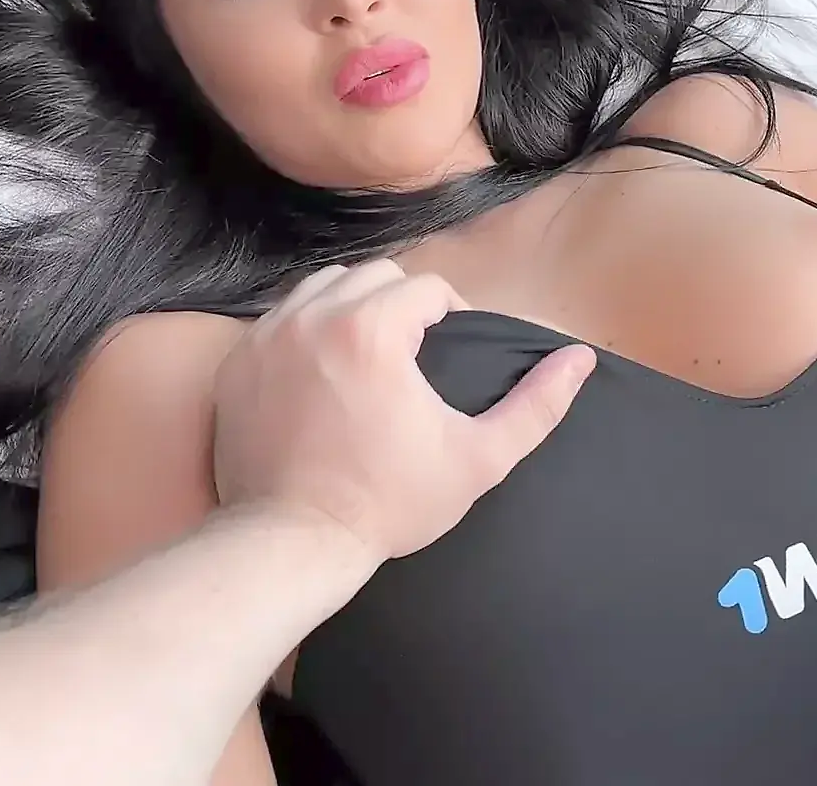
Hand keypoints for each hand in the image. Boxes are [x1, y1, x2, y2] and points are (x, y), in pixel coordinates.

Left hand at [210, 260, 596, 559]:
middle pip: (373, 275)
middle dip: (400, 303)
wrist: (295, 541)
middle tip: (414, 355)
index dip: (450, 314)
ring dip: (351, 307)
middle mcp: (313, 316)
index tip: (450, 354)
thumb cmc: (390, 502)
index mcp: (373, 328)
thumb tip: (580, 359)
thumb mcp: (479, 458)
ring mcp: (267, 338)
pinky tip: (322, 373)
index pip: (426, 286)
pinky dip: (304, 331)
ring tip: (369, 355)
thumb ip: (535, 405)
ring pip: (321, 287)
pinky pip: (278, 320)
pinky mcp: (236, 364)